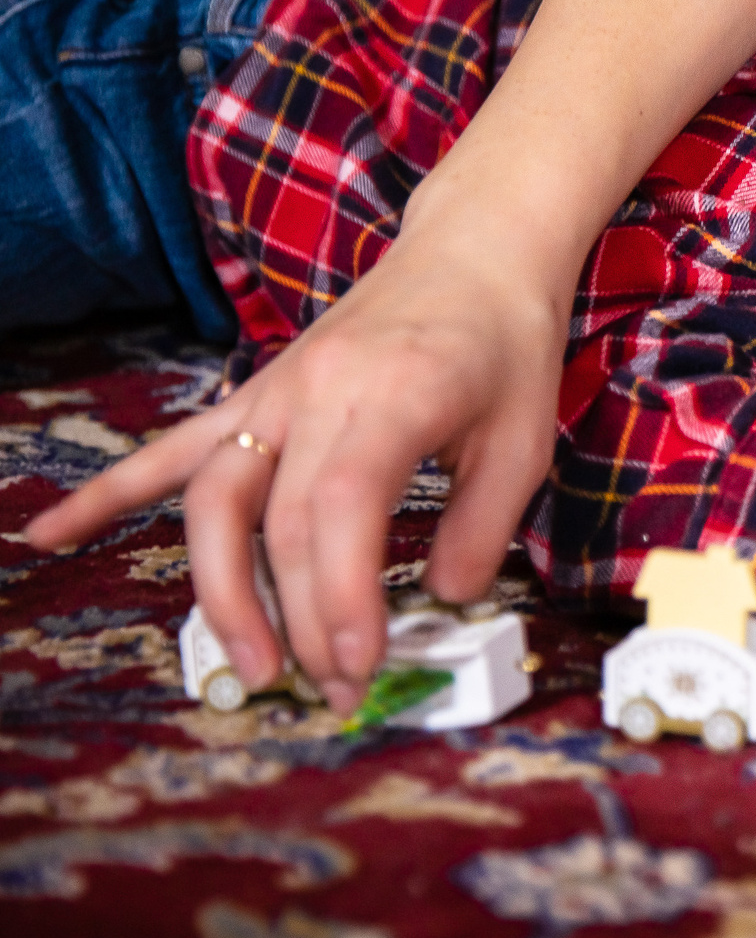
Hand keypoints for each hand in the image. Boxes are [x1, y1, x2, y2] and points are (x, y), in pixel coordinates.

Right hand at [25, 227, 563, 712]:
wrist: (475, 251)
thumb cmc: (504, 343)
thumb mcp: (525, 440)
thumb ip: (482, 527)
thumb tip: (442, 600)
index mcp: (392, 395)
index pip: (338, 508)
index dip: (339, 595)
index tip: (359, 662)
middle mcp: (318, 391)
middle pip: (276, 520)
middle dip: (297, 618)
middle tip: (329, 686)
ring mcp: (276, 392)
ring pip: (214, 497)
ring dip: (221, 589)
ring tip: (248, 665)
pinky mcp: (257, 395)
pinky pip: (173, 449)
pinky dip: (108, 494)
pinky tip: (47, 535)